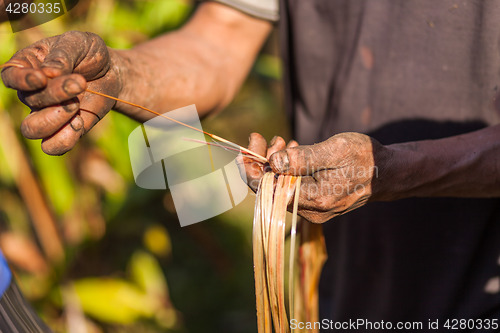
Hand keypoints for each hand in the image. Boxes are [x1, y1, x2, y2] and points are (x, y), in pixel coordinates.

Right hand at [1, 31, 121, 154]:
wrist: (112, 72)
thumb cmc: (90, 53)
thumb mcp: (79, 43)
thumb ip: (63, 55)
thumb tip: (49, 73)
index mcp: (27, 66)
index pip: (10, 76)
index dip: (22, 81)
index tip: (41, 78)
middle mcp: (31, 92)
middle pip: (30, 101)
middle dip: (56, 94)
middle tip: (80, 83)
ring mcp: (46, 114)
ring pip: (32, 130)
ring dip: (55, 120)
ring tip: (76, 106)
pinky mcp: (65, 130)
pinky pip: (52, 147)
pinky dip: (65, 139)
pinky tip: (79, 122)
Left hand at [241, 132, 386, 222]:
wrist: (387, 174)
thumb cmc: (365, 158)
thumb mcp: (336, 150)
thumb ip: (303, 158)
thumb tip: (273, 162)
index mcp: (315, 200)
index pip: (268, 190)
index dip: (251, 169)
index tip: (248, 145)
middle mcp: (310, 211)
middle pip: (270, 190)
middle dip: (263, 161)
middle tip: (267, 137)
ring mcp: (311, 210)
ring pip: (279, 188)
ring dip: (274, 163)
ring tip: (284, 141)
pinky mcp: (313, 204)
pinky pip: (290, 188)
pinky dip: (285, 169)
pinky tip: (292, 151)